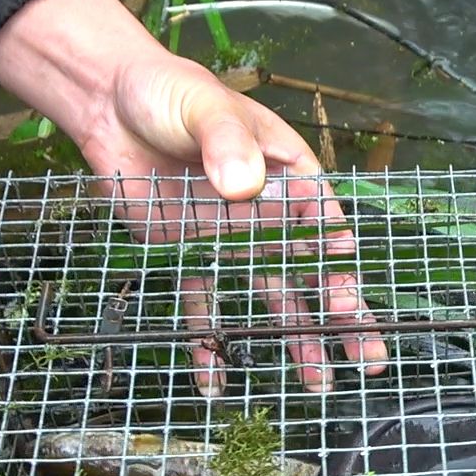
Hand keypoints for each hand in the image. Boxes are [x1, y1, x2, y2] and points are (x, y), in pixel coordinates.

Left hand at [0, 0, 388, 394]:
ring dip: (293, 338)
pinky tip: (214, 379)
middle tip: (367, 360)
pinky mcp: (189, 256)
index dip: (340, 268)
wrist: (108, 101)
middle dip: (341, 319)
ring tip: (316, 383)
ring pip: (271, 297)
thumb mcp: (205, 106)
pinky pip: (204, 303)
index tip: (344, 302)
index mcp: (288, 175)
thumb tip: (243, 186)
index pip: (326, 227)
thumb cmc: (169, 92)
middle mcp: (268, 215)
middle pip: (313, 273)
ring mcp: (231, 240)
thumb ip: (227, 143)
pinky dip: (209, 340)